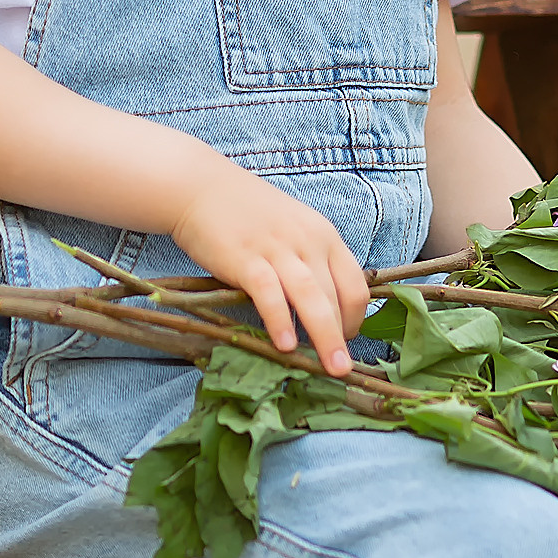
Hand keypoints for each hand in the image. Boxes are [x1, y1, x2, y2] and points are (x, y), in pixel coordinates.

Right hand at [169, 157, 370, 374]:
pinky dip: (280, 321)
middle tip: (343, 369)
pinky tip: (285, 346)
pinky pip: (270, 294)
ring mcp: (278, 249)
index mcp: (324, 236)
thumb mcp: (293, 231)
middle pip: (338, 296)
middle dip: (344, 337)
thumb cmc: (248, 215)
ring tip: (330, 367)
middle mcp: (308, 241)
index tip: (347, 340)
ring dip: (325, 336)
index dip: (357, 318)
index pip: (356, 284)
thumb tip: (324, 309)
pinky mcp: (246, 259)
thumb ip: (310, 263)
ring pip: (312, 298)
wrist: (201, 189)